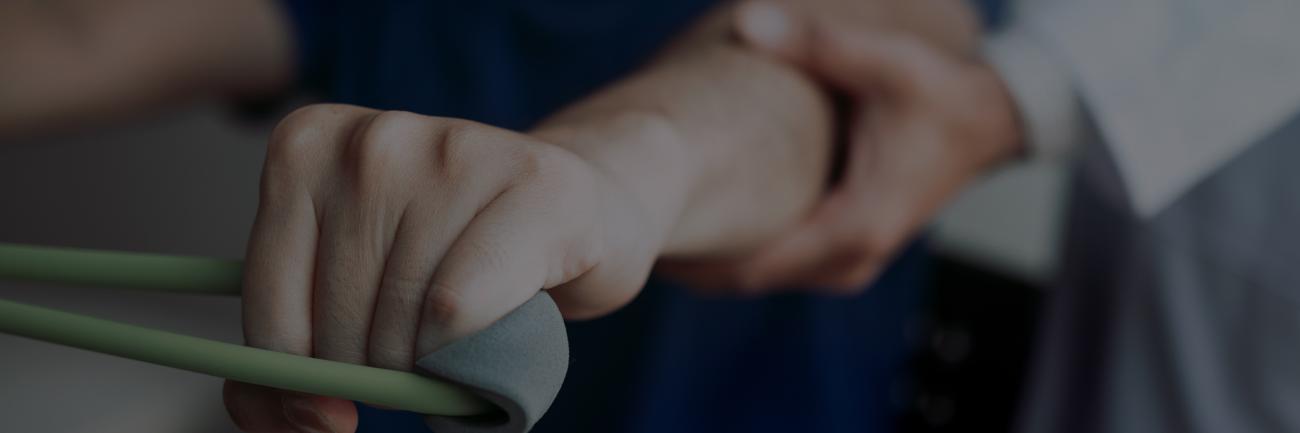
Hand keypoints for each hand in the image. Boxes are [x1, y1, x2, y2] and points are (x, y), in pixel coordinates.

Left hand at [223, 105, 655, 431]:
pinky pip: (460, 308)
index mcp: (303, 148)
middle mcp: (371, 140)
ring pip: (402, 323)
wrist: (584, 204)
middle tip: (419, 355)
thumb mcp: (354, 281)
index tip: (335, 404)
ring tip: (462, 335)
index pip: (271, 316)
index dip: (302, 385)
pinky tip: (496, 325)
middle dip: (378, 372)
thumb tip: (311, 413)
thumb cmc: (461, 253)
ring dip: (431, 366)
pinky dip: (470, 349)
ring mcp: (452, 150)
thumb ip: (297, 351)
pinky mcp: (530, 183)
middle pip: (340, 326)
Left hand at [661, 2, 1023, 294]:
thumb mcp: (883, 64)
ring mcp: (850, 260)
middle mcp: (850, 257)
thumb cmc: (941, 96)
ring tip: (651, 231)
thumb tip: (750, 19)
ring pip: (761, 275)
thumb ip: (816, 45)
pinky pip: (779, 262)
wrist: (991, 122)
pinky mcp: (847, 249)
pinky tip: (699, 224)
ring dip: (711, 260)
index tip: (641, 246)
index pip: (753, 267)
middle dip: (691, 262)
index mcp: (853, 225)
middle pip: (747, 279)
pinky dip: (739, 251)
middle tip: (629, 237)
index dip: (694, 262)